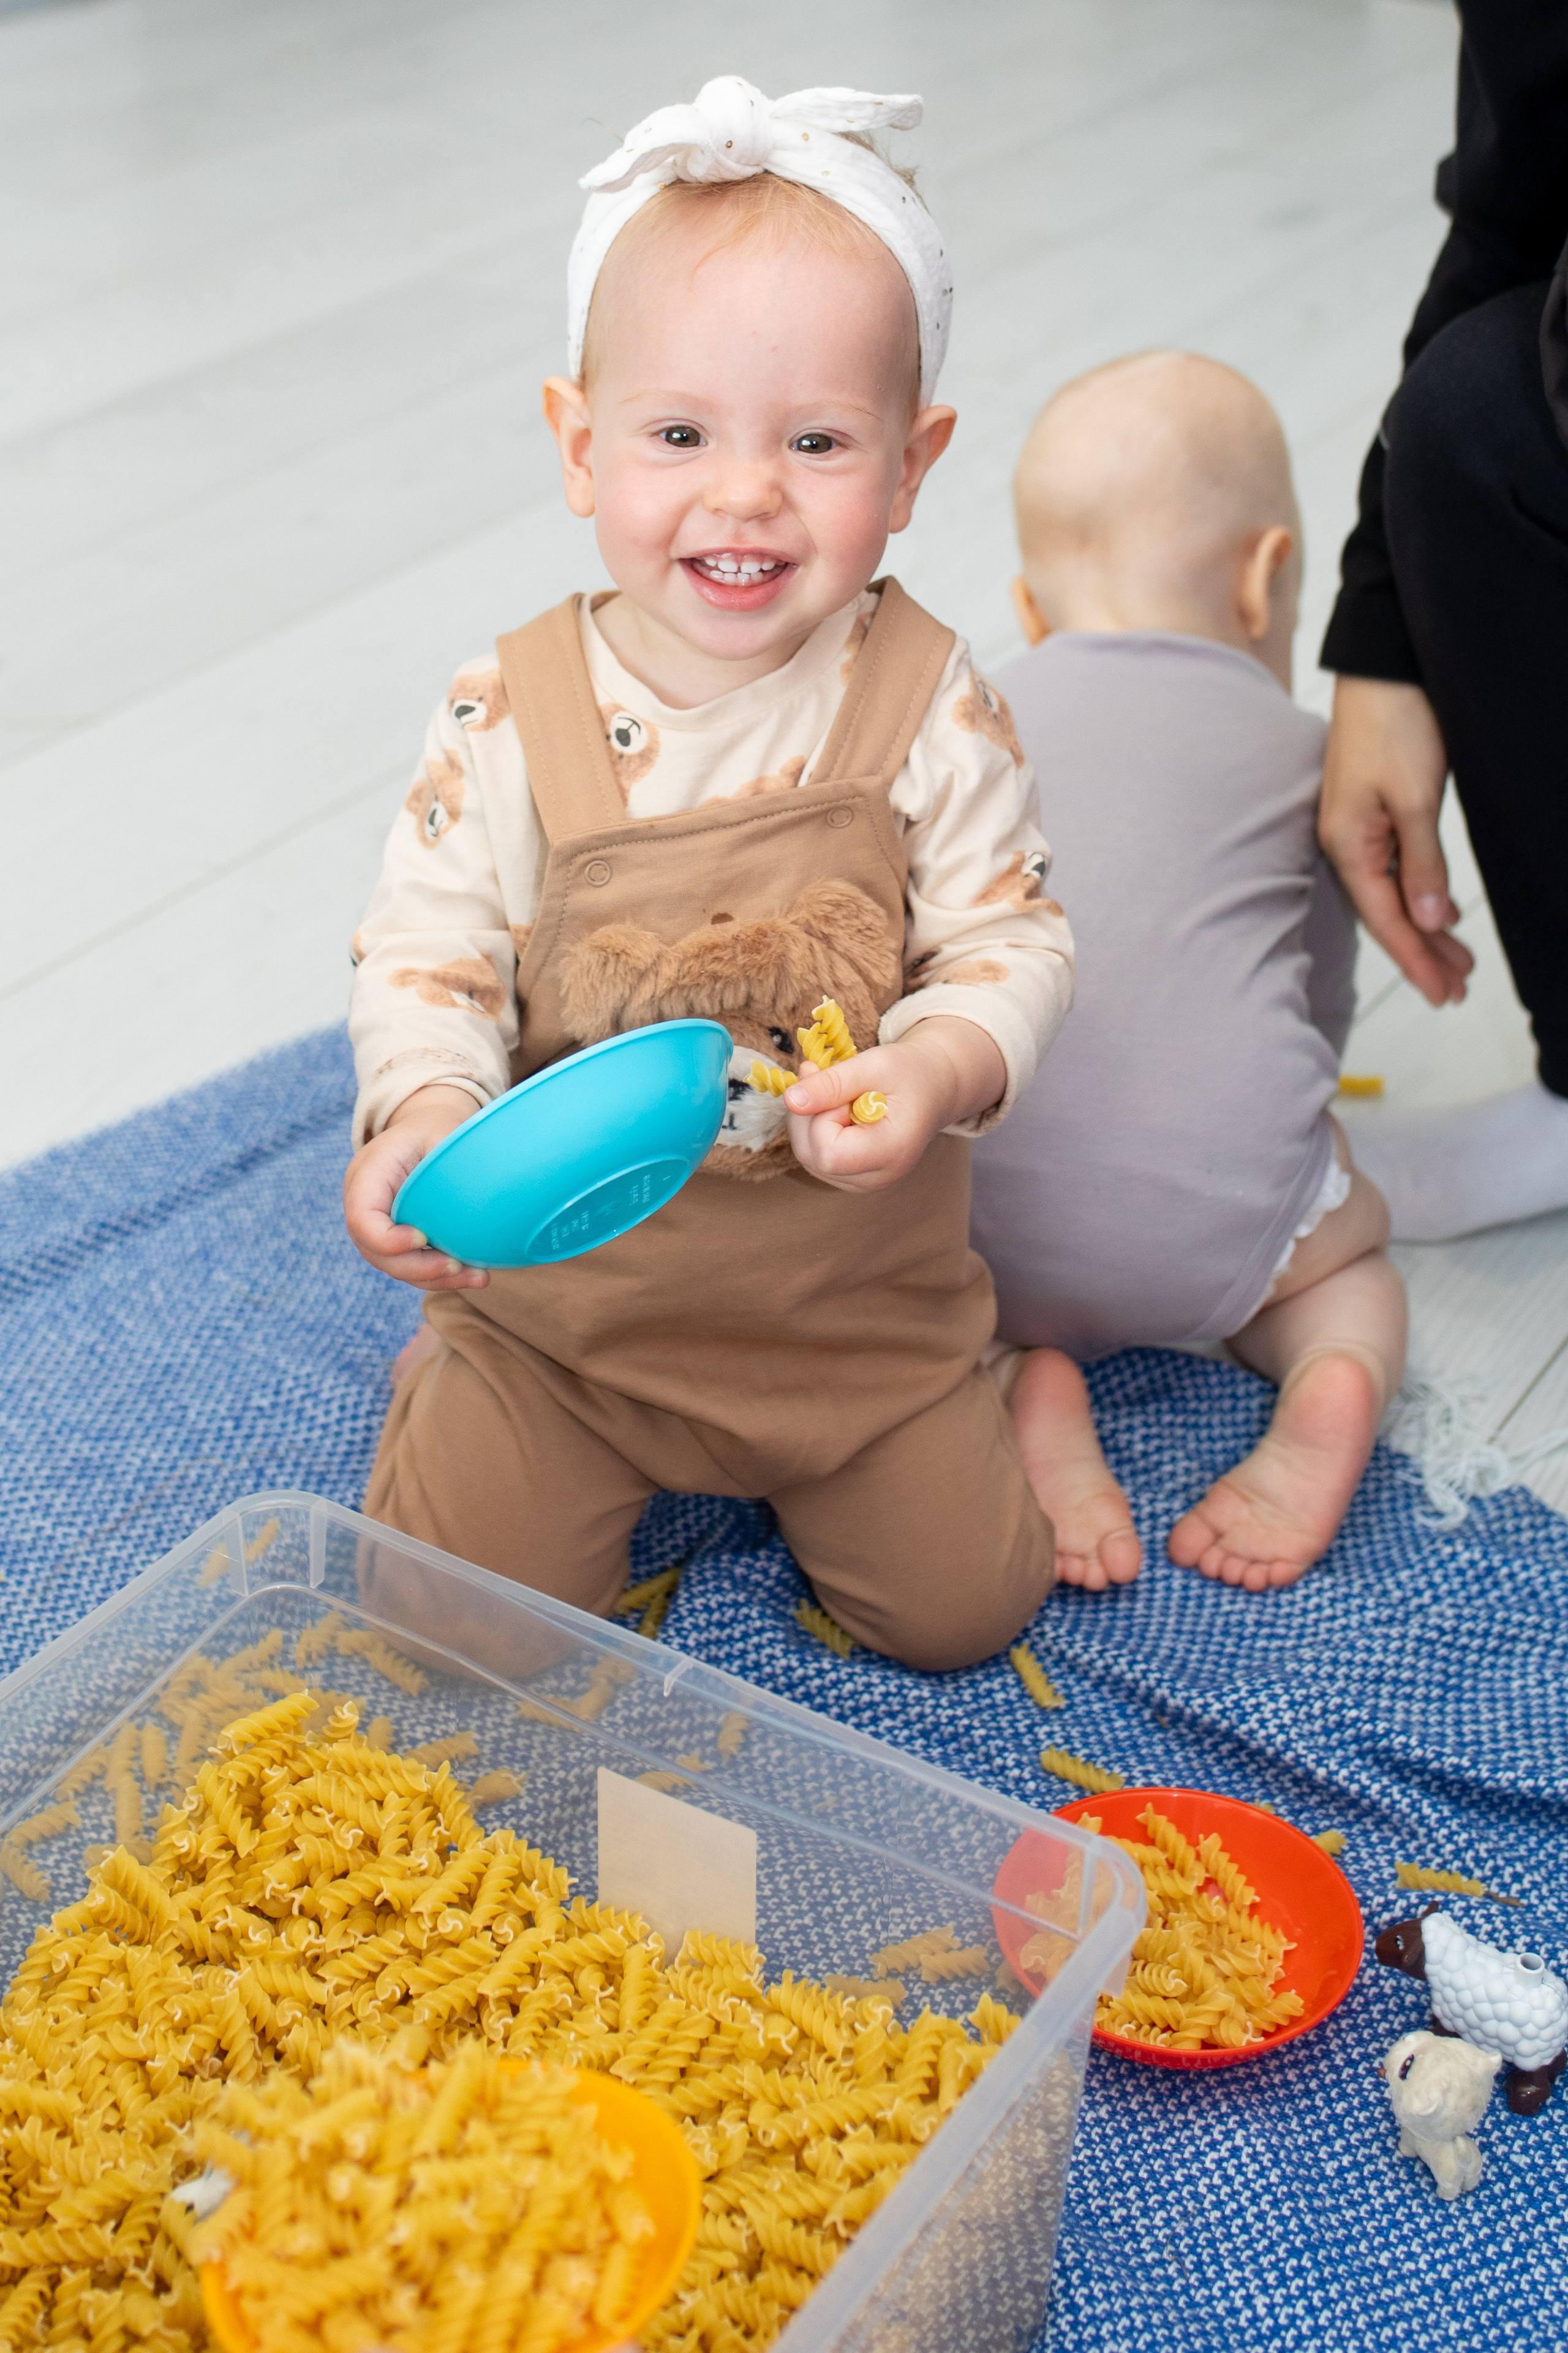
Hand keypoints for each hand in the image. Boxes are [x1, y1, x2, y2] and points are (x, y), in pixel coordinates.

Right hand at [343, 1085, 490, 1290]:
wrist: (429, 1129)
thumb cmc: (439, 1129)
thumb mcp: (443, 1131)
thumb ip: (451, 1160)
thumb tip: (488, 1191)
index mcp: (367, 1174)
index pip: (362, 1218)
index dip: (388, 1238)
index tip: (423, 1238)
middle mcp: (365, 1205)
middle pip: (376, 1252)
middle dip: (418, 1267)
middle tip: (458, 1267)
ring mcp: (378, 1227)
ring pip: (396, 1267)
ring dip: (435, 1278)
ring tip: (479, 1277)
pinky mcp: (397, 1241)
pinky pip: (412, 1266)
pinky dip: (441, 1275)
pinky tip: (475, 1274)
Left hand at [783, 1016, 1006, 1192]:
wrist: (935, 1088)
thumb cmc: (911, 1072)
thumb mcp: (874, 1065)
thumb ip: (832, 1083)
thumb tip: (791, 1100)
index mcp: (892, 1151)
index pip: (829, 1152)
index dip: (821, 1117)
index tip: (840, 1089)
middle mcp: (879, 1177)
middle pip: (813, 1157)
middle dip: (807, 1114)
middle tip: (821, 1074)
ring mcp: (865, 1182)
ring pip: (809, 1158)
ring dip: (807, 1118)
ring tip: (831, 1088)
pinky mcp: (854, 1177)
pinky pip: (816, 1158)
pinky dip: (814, 1128)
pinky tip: (833, 1106)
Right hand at [1319, 675, 1472, 1006]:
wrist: (1384, 664)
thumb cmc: (1395, 723)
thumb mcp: (1415, 798)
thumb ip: (1421, 864)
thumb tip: (1426, 921)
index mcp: (1349, 845)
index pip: (1386, 920)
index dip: (1416, 960)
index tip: (1445, 994)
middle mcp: (1347, 843)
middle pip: (1387, 914)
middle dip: (1423, 953)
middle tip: (1461, 989)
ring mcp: (1357, 827)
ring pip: (1393, 894)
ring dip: (1425, 927)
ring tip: (1460, 959)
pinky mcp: (1372, 810)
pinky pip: (1393, 868)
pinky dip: (1419, 894)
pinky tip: (1439, 909)